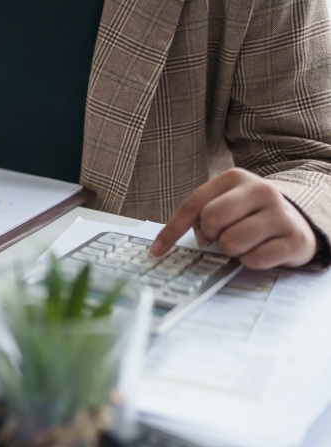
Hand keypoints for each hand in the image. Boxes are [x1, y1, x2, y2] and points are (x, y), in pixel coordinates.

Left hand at [150, 168, 317, 268]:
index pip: (193, 205)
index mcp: (235, 178)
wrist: (298, 220)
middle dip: (211, 235)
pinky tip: (261, 251)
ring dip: (232, 251)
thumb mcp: (225, 203)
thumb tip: (192, 240)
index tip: (156, 252)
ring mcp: (281, 213)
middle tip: (222, 237)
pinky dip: (251, 261)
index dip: (171, 231)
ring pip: (232, 242)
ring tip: (244, 242)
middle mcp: (260, 190)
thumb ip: (201, 214)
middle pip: (211, 219)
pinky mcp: (296, 239)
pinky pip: (255, 259)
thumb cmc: (250, 214)